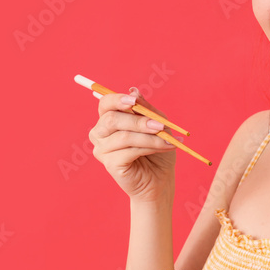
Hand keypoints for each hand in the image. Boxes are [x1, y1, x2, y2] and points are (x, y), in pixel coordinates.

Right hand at [88, 87, 177, 201]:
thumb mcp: (157, 123)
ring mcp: (102, 150)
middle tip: (161, 125)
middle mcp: (100, 133)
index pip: (105, 103)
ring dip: (150, 136)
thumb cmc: (157, 150)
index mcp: (109, 120)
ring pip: (124, 136)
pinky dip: (150, 147)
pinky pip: (129, 151)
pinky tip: (165, 147)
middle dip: (139, 121)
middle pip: (112, 119)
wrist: (160, 179)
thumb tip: (134, 90)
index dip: (117, 100)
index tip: (134, 100)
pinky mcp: (110, 164)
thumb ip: (146, 109)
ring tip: (168, 139)